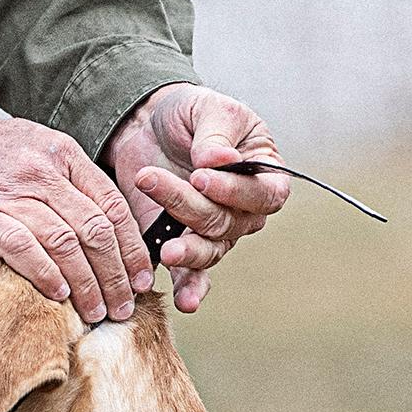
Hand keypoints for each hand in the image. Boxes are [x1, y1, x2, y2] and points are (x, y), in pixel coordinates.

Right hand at [0, 84, 154, 323]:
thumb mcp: (29, 147)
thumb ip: (63, 180)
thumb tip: (95, 226)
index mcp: (61, 154)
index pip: (112, 205)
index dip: (133, 248)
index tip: (143, 278)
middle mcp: (42, 170)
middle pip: (96, 229)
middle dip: (117, 275)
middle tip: (124, 307)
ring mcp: (10, 192)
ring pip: (66, 242)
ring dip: (87, 284)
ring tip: (96, 312)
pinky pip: (22, 247)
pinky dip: (45, 273)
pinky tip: (58, 294)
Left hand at [103, 83, 290, 311]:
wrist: (148, 126)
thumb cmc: (189, 114)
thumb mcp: (207, 108)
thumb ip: (215, 134)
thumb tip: (220, 161)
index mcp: (264, 174)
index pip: (263, 193)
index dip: (234, 191)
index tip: (200, 176)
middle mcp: (244, 210)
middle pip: (226, 222)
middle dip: (190, 206)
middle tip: (155, 184)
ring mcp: (214, 231)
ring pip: (208, 249)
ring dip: (187, 251)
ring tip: (166, 250)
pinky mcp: (182, 244)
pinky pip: (193, 274)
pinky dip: (191, 289)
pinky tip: (186, 302)